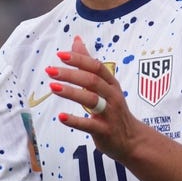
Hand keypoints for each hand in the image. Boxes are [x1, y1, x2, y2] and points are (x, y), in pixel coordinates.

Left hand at [48, 36, 139, 162]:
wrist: (131, 140)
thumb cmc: (113, 109)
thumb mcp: (105, 86)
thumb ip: (88, 65)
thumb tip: (76, 40)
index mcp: (111, 83)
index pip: (96, 67)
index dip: (79, 59)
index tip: (61, 55)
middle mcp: (112, 96)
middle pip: (92, 81)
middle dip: (71, 74)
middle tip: (50, 70)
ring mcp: (110, 114)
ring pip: (91, 100)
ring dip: (71, 92)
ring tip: (53, 87)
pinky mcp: (105, 131)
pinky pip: (89, 125)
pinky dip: (75, 121)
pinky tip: (61, 117)